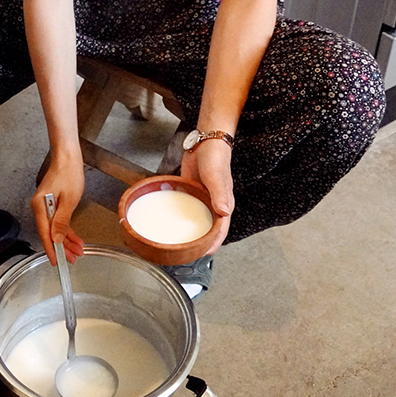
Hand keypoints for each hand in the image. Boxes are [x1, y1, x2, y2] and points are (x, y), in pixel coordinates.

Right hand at [31, 149, 85, 264]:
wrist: (68, 157)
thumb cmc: (68, 173)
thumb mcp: (69, 200)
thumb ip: (62, 221)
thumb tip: (56, 238)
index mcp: (40, 206)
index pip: (45, 233)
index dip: (51, 249)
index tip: (56, 261)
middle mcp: (40, 207)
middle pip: (50, 233)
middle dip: (62, 247)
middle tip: (72, 258)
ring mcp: (45, 206)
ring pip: (55, 229)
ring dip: (66, 240)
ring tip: (78, 250)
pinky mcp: (52, 203)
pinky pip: (58, 221)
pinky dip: (66, 230)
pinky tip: (75, 238)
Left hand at [180, 140, 233, 255]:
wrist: (205, 142)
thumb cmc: (216, 159)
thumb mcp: (217, 177)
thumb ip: (220, 195)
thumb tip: (224, 214)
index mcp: (223, 205)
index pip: (220, 231)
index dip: (212, 244)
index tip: (203, 254)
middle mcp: (214, 205)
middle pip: (208, 229)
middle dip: (200, 242)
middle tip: (187, 253)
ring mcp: (203, 199)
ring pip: (197, 220)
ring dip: (190, 231)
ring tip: (179, 242)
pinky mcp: (193, 192)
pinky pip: (187, 207)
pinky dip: (181, 216)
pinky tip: (171, 220)